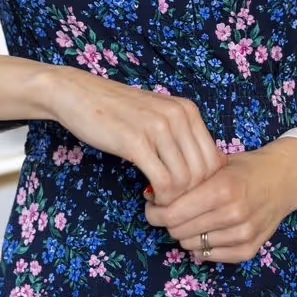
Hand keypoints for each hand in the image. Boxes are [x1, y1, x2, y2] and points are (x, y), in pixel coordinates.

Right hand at [45, 67, 225, 204]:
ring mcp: (158, 128)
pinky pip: (163, 182)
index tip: (185, 193)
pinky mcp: (136, 142)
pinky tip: (148, 196)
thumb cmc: (120, 110)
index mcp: (188, 110)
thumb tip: (207, 169)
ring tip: (158, 200)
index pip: (215, 160)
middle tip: (171, 201)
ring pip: (185, 181)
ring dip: (174, 200)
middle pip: (203, 174)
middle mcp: (179, 116)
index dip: (204, 185)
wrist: (81, 95)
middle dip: (190, 196)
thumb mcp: (160, 115)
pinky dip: (160, 198)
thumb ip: (182, 135)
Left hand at [144, 139, 296, 262]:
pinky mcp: (249, 249)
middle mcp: (233, 214)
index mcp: (222, 188)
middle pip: (179, 231)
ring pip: (191, 245)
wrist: (284, 177)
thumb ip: (188, 176)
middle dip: (168, 221)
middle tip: (167, 210)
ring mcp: (242, 234)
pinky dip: (201, 247)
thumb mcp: (216, 162)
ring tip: (189, 217)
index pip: (173, 213)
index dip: (156, 210)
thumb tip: (151, 191)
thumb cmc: (245, 167)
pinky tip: (203, 231)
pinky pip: (210, 256)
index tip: (152, 203)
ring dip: (184, 233)